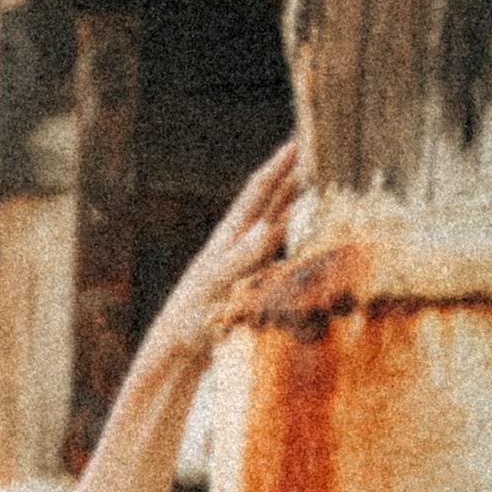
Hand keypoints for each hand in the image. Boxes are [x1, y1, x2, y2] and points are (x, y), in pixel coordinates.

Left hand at [143, 138, 300, 360]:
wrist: (176, 349)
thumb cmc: (190, 318)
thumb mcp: (215, 284)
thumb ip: (241, 256)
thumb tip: (267, 227)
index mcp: (227, 237)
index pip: (258, 193)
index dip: (277, 167)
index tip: (296, 142)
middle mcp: (238, 242)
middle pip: (270, 201)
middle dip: (291, 176)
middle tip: (313, 150)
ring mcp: (246, 260)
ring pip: (277, 223)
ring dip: (296, 202)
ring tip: (315, 181)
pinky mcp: (251, 281)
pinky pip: (279, 252)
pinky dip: (295, 239)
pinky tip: (306, 231)